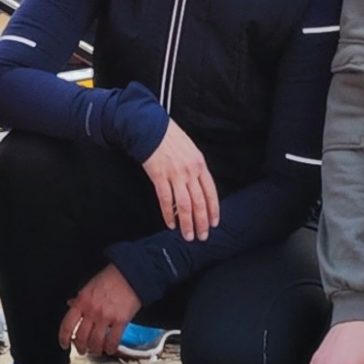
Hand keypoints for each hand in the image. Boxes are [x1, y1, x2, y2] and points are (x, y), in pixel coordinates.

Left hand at [58, 264, 139, 360]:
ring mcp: (106, 317)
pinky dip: (110, 348)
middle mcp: (92, 310)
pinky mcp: (121, 321)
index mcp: (82, 301)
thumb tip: (70, 304)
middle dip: (80, 347)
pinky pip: (113, 340)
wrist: (131, 274)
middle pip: (81, 337)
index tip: (65, 344)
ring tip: (96, 350)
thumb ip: (80, 298)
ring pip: (96, 342)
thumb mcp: (89, 285)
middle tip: (82, 350)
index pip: (67, 325)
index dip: (64, 338)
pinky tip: (110, 348)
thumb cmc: (111, 277)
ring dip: (95, 350)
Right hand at [143, 120, 219, 241]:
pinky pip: (166, 201)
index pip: (211, 192)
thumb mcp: (190, 149)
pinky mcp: (159, 177)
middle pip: (199, 202)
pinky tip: (171, 224)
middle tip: (202, 236)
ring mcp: (175, 174)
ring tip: (187, 236)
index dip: (213, 210)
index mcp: (200, 164)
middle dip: (201, 222)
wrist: (150, 127)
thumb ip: (196, 168)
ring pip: (184, 205)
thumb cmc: (169, 137)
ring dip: (187, 224)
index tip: (213, 223)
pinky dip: (169, 215)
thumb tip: (199, 188)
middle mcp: (190, 171)